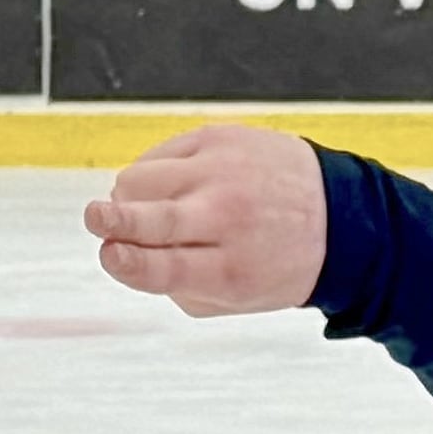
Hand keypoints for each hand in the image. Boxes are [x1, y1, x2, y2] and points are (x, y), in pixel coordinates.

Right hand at [88, 122, 328, 316]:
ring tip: (152, 210)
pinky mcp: (220, 138)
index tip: (109, 255)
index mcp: (231, 269)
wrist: (338, 214)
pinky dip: (153, 174)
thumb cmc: (276, 261)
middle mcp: (227, 218)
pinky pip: (158, 154)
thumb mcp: (237, 295)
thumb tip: (123, 254)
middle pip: (150, 219)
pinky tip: (178, 187)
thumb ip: (178, 286)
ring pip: (140, 179)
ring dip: (129, 198)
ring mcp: (222, 172)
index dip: (126, 263)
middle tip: (94, 219)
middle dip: (112, 220)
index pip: (163, 268)